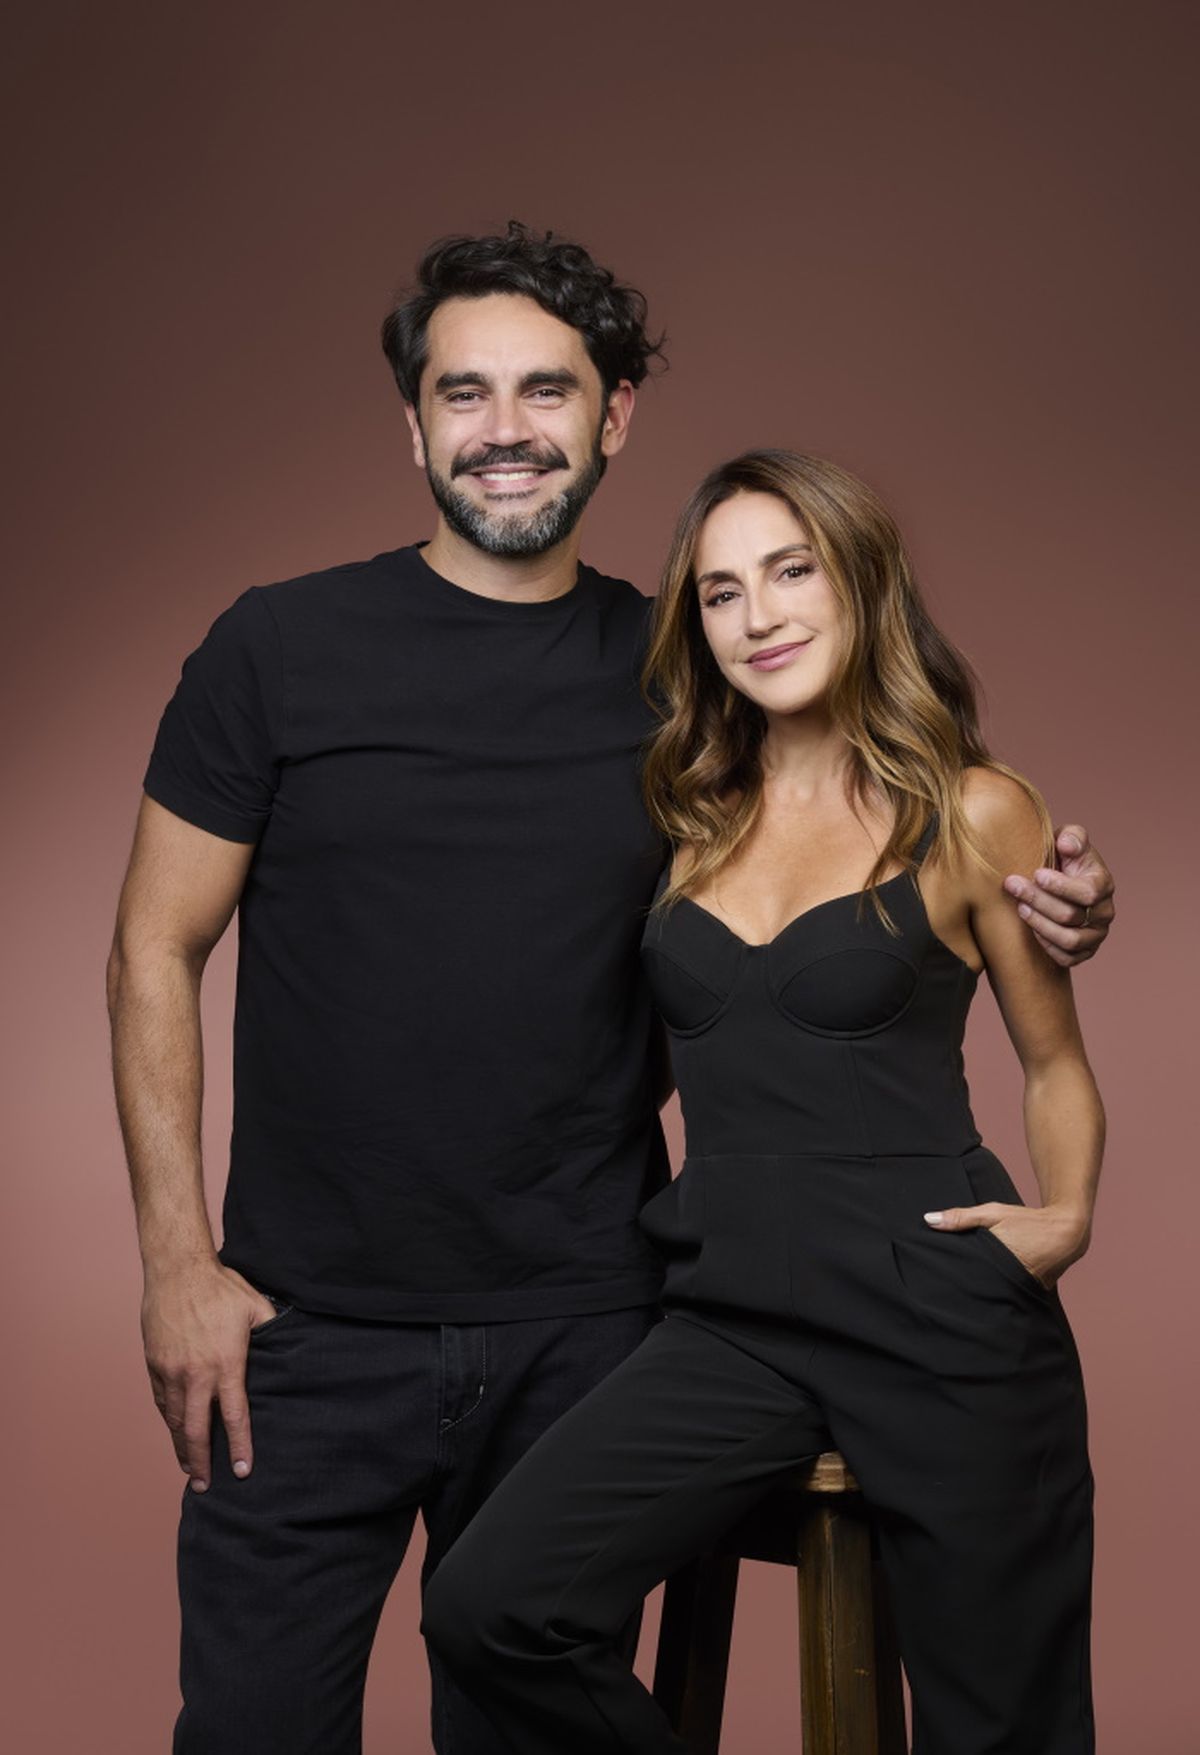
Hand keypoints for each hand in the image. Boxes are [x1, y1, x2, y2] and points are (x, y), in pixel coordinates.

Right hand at [141, 1262, 275, 1491]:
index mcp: (226, 1363)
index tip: (241, 1472)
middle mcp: (196, 1373)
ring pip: (175, 1419)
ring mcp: (171, 1371)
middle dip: (201, 1461)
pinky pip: (161, 1401)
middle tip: (204, 1485)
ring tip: (188, 1466)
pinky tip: (175, 1431)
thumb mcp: (256, 1308)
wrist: (177, 1270)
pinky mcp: (154, 1364)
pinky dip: (169, 1421)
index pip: (235, 1416)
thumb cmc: (221, 1286)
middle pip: (197, 1429)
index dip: (238, 1447)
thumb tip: (290, 1347)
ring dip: (182, 1445)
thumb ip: (272, 1333)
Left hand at [924, 1202, 1089, 1288]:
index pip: (968, 1278)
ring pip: (994, 1295)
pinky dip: (1000, 1292)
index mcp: (999, 1262)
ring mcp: (1023, 1291)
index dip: (952, 1280)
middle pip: (979, 1289)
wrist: (1067, 1231)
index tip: (935, 1282)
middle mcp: (1011, 1281)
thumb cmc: (1027, 1221)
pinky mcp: (1031, 1294)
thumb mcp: (993, 1213)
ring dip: (982, 1292)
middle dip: (965, 1289)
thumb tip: (928, 1219)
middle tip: (944, 1290)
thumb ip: (961, 1217)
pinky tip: (987, 1292)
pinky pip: (1009, 1296)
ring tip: (963, 1296)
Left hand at [1003, 823, 1114, 967]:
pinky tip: (1032, 929)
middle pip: (1070, 915)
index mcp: (1103, 884)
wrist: (1059, 883)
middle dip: (1037, 900)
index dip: (1059, 886)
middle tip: (1012, 885)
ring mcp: (1096, 935)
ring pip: (1069, 940)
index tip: (1036, 873)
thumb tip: (1066, 845)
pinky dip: (1047, 946)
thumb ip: (1072, 836)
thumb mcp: (1069, 839)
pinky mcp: (1085, 952)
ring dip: (1039, 924)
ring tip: (1020, 908)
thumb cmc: (1064, 859)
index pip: (1087, 892)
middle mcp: (1104, 912)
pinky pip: (1067, 958)